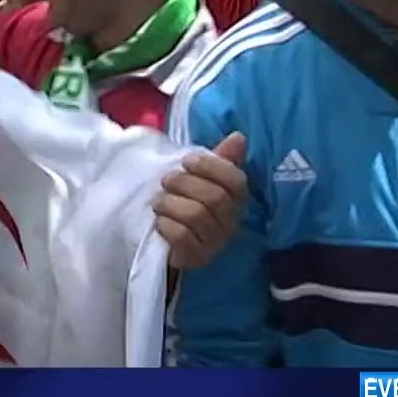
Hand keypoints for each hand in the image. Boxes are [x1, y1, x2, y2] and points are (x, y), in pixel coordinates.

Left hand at [154, 132, 247, 268]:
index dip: (210, 166)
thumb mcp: (199, 177)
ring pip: (196, 215)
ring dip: (170, 204)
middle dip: (184, 184)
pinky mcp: (195, 258)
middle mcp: (230, 222)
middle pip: (214, 198)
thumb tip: (238, 137)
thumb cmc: (184, 202)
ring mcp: (214, 243)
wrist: (167, 242)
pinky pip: (182, 236)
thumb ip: (219, 159)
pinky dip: (166, 225)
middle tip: (166, 181)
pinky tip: (159, 222)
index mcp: (235, 200)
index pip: (236, 180)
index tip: (186, 161)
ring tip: (158, 203)